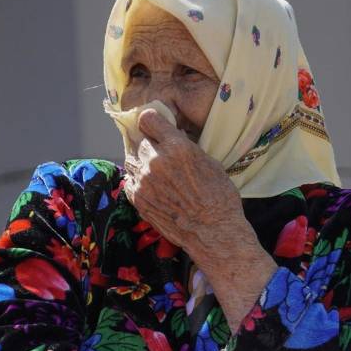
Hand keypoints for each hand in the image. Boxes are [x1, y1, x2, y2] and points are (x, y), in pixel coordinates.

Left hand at [123, 109, 244, 259]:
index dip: (151, 122)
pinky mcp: (138, 199)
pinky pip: (130, 181)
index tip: (154, 126)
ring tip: (155, 172)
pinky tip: (152, 187)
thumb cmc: (219, 198)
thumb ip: (186, 148)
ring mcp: (144, 181)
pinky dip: (138, 181)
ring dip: (141, 162)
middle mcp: (156, 160)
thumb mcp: (209, 162)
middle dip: (150, 145)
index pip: (148, 119)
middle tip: (161, 155)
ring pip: (132, 160)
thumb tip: (174, 138)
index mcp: (177, 147)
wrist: (214, 231)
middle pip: (141, 141)